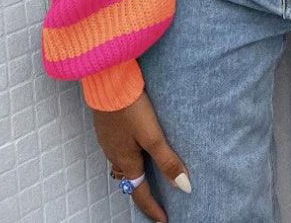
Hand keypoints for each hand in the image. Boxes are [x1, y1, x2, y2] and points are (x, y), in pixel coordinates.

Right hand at [92, 89, 191, 222]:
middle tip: (156, 198)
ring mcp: (108, 139)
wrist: (107, 81)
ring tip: (148, 172)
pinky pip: (117, 149)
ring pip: (121, 163)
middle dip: (141, 190)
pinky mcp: (107, 126)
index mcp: (126, 160)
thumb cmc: (131, 108)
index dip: (152, 207)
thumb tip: (184, 187)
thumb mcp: (153, 135)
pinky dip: (128, 154)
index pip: (139, 192)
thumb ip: (167, 161)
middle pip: (129, 178)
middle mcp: (114, 154)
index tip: (164, 220)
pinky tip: (136, 144)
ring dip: (134, 171)